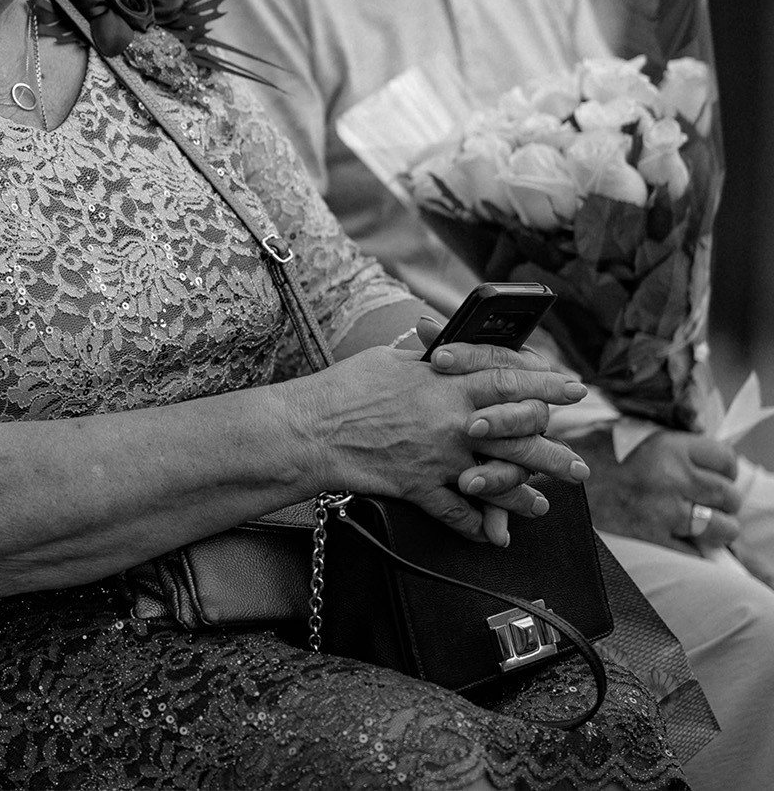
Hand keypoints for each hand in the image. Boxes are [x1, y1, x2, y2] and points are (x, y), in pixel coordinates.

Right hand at [309, 339, 588, 543]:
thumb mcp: (390, 360)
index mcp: (448, 384)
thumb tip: (446, 353)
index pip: (511, 379)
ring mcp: (440, 459)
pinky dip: (475, 526)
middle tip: (577, 464)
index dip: (547, 383)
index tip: (573, 389)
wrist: (310, 431)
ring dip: (525, 497)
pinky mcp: (420, 487)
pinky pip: (457, 512)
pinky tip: (491, 534)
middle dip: (555, 453)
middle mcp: (453, 423)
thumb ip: (427, 359)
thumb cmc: (343, 389)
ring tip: (543, 504)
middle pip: (521, 437)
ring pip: (499, 482)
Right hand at [570, 428, 742, 553]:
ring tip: (695, 521)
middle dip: (721, 500)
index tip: (712, 474)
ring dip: (713, 527)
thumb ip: (673, 445)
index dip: (722, 470)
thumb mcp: (632, 434)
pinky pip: (694, 552)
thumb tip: (707, 461)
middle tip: (703, 500)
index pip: (726, 460)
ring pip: (721, 527)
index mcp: (669, 447)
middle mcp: (671, 477)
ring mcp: (663, 510)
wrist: (550, 477)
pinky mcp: (650, 538)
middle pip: (728, 496)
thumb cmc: (589, 453)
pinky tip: (674, 536)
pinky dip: (689, 548)